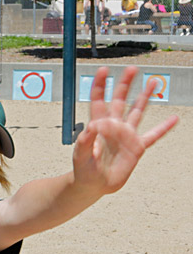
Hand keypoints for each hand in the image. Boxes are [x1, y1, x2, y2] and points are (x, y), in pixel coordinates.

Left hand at [72, 66, 177, 195]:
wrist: (94, 185)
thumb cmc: (83, 169)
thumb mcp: (81, 156)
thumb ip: (85, 141)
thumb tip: (91, 126)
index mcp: (98, 125)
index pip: (98, 101)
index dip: (100, 86)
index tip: (103, 71)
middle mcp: (113, 126)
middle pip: (120, 100)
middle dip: (125, 84)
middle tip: (131, 69)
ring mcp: (126, 135)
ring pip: (137, 111)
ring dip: (145, 97)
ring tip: (153, 82)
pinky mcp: (137, 147)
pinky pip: (153, 135)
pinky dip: (164, 128)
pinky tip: (173, 119)